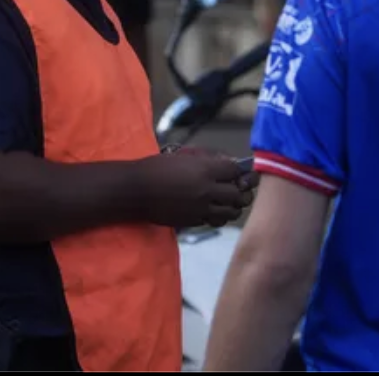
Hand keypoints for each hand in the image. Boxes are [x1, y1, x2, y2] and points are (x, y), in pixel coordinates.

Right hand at [137, 149, 256, 228]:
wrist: (136, 190)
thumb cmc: (157, 168)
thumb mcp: (184, 157)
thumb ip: (207, 160)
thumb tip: (227, 163)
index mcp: (205, 169)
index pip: (236, 170)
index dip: (239, 170)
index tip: (238, 171)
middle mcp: (207, 190)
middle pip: (239, 194)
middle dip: (242, 190)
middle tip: (240, 187)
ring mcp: (201, 208)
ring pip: (231, 212)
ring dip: (233, 206)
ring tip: (229, 201)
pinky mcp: (194, 221)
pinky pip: (215, 221)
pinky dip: (219, 216)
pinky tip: (214, 209)